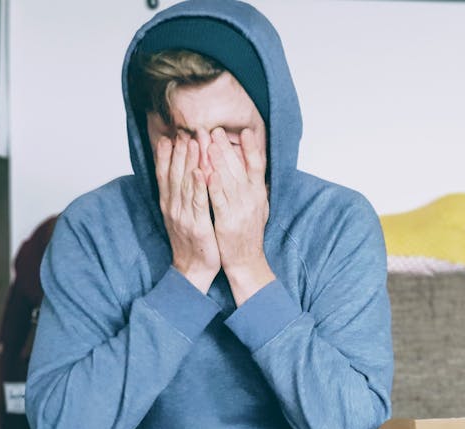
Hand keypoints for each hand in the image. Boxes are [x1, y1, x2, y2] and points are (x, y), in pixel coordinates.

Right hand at [155, 135, 220, 292]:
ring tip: (193, 142)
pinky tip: (200, 171)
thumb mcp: (181, 216)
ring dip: (189, 162)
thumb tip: (181, 175)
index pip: (165, 174)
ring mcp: (183, 216)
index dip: (166, 155)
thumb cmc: (191, 242)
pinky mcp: (197, 225)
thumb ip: (180, 196)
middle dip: (179, 151)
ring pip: (185, 184)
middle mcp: (173, 207)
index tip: (169, 135)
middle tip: (184, 131)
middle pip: (174, 174)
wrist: (193, 270)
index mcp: (169, 204)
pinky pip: (198, 202)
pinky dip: (198, 186)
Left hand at [207, 127, 274, 305]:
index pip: (257, 166)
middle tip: (215, 130)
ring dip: (218, 161)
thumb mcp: (258, 208)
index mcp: (259, 195)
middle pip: (239, 168)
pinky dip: (213, 186)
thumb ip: (254, 189)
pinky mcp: (227, 221)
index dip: (252, 148)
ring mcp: (240, 210)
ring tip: (208, 142)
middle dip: (226, 148)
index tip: (245, 131)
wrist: (246, 261)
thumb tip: (254, 169)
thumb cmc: (248, 234)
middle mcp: (252, 200)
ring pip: (228, 181)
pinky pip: (219, 201)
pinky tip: (206, 172)